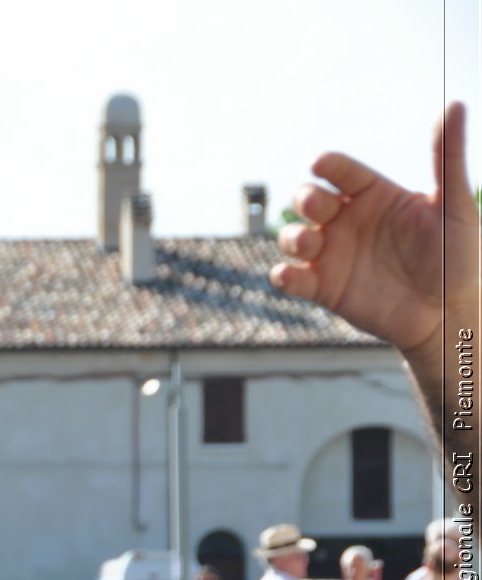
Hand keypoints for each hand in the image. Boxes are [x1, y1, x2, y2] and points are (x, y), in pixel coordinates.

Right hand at [270, 102, 475, 360]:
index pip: (342, 171)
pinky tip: (290, 275)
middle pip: (308, 200)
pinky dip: (283, 276)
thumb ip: (448, 157)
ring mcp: (332, 255)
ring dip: (292, 237)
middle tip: (318, 209)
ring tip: (309, 244)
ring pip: (292, 237)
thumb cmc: (456, 258)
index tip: (322, 165)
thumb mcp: (455, 205)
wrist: (447, 314)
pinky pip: (291, 279)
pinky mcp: (323, 288)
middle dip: (305, 200)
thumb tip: (456, 105)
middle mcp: (347, 222)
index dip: (328, 165)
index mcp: (374, 196)